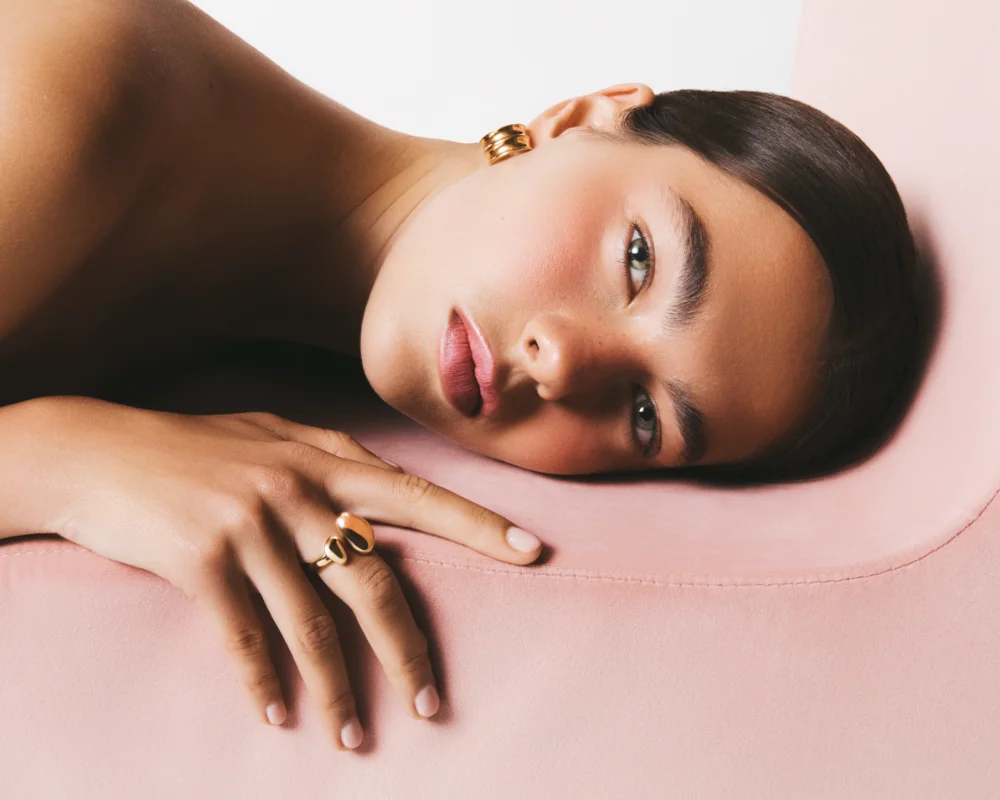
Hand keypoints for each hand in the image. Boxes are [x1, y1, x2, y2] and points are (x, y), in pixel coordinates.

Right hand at [21, 396, 542, 750]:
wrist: (99, 451)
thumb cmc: (195, 447)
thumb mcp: (273, 436)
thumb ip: (332, 459)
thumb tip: (387, 486)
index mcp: (325, 459)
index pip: (419, 496)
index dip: (479, 526)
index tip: (533, 553)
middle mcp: (298, 488)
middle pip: (375, 582)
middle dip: (408, 650)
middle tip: (432, 704)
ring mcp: (251, 522)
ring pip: (313, 625)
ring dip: (338, 690)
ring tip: (354, 737)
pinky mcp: (202, 557)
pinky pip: (247, 638)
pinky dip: (266, 684)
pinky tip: (278, 716)